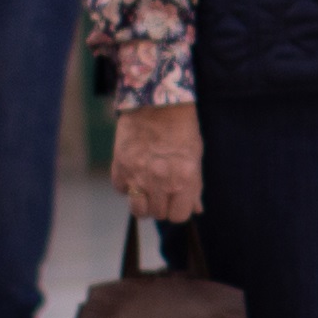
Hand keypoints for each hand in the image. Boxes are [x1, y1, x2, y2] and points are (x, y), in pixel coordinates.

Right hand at [113, 101, 204, 223]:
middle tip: (161, 190)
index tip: (176, 202)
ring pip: (138, 210)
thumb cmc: (181, 127)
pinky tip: (134, 172)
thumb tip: (197, 209)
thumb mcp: (195, 156)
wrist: (155, 101)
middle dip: (161, 205)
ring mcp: (138, 176)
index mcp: (185, 180)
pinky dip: (126, 185)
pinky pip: (120, 189)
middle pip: (158, 214)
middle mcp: (161, 182)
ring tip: (146, 189)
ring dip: (142, 202)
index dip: (178, 210)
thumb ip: (195, 186)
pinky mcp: (120, 166)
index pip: (179, 216)